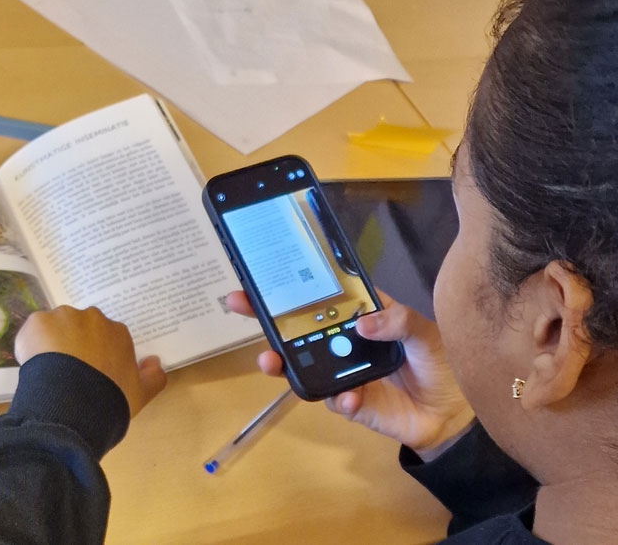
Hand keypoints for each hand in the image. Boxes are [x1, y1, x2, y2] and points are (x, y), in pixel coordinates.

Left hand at [15, 305, 166, 416]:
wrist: (73, 406)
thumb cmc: (109, 400)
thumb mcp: (140, 395)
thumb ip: (153, 378)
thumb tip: (155, 362)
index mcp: (118, 333)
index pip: (106, 339)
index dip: (97, 356)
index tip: (89, 374)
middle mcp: (93, 318)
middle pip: (81, 328)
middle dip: (75, 345)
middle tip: (68, 374)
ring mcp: (64, 317)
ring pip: (55, 327)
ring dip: (52, 344)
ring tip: (49, 374)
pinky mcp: (38, 323)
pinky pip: (32, 332)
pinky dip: (30, 346)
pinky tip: (33, 367)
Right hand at [226, 290, 473, 454]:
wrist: (451, 414)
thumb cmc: (438, 362)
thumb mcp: (424, 332)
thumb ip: (398, 320)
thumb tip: (363, 324)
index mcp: (358, 315)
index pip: (320, 294)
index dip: (292, 283)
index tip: (263, 272)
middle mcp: (343, 340)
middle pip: (297, 326)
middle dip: (265, 316)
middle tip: (237, 303)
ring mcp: (341, 372)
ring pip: (301, 364)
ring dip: (281, 362)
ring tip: (269, 362)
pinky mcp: (349, 402)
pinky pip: (334, 399)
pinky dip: (339, 399)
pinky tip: (349, 399)